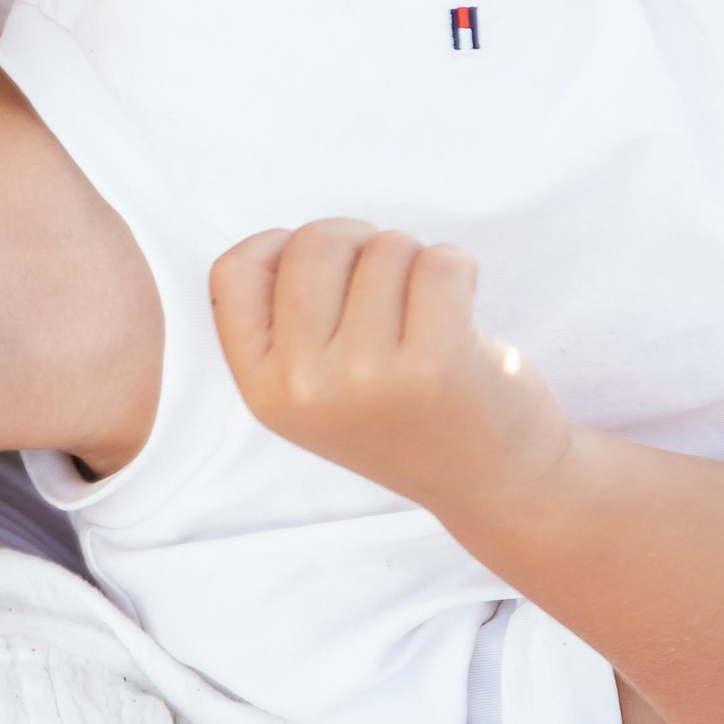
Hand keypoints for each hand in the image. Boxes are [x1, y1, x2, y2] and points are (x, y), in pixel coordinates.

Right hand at [208, 221, 569, 511]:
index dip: (281, 248)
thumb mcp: (314, 390)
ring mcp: (367, 376)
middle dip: (360, 244)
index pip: (234, 271)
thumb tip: (289, 240)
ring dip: (415, 264)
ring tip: (427, 317)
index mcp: (264, 388)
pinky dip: (460, 270)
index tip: (326, 273)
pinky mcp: (435, 364)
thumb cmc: (404, 413)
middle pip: (314, 241)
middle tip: (389, 289)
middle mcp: (305, 385)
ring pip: (385, 246)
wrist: (489, 483)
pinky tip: (461, 317)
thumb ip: (286, 323)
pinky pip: (441, 263)